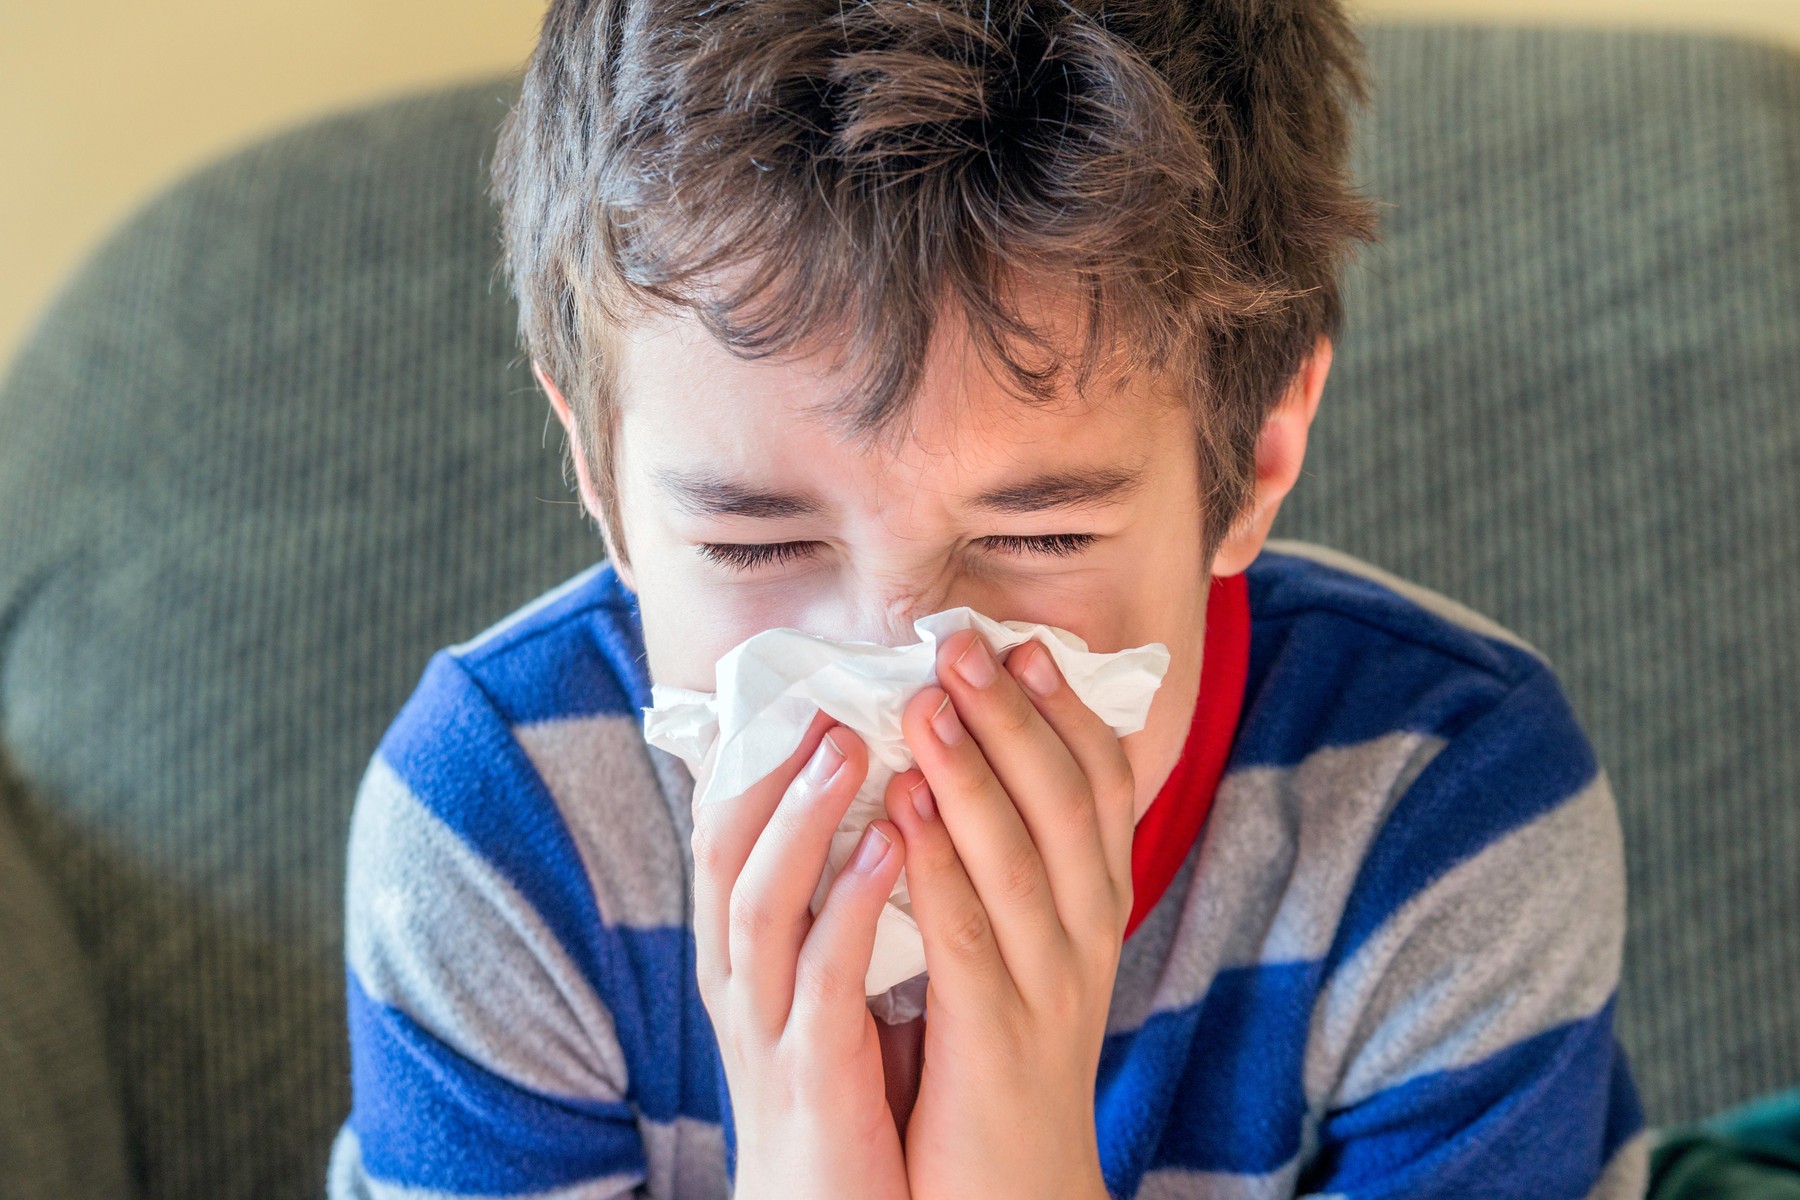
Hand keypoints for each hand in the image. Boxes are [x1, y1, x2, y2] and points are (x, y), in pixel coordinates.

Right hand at [690, 708, 913, 1199]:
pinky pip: (822, 975)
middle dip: (769, 767)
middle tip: (826, 693)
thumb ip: (836, 904)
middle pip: (725, 849)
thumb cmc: (845, 1089)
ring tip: (854, 744)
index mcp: (744, 950)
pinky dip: (852, 903)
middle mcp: (738, 977)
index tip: (802, 681)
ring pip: (759, 900)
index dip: (756, 755)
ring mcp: (764, 1025)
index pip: (726, 832)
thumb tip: (879, 804)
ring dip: (803, 817)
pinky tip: (897, 845)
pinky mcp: (807, 1073)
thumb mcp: (827, 985)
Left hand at [882, 630, 1130, 1199]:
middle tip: (963, 647)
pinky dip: (935, 863)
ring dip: (972, 773)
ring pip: (1021, 859)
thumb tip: (964, 754)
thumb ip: (1008, 859)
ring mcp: (1051, 988)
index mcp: (1095, 905)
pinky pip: (967, 936)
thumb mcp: (1024, 944)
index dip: (1067, 714)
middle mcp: (1088, 936)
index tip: (1027, 646)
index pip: (1104, 789)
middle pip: (1066, 805)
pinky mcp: (998, 1038)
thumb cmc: (1000, 1049)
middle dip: (1015, 718)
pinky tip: (899, 807)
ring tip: (924, 703)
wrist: (1012, 1187)